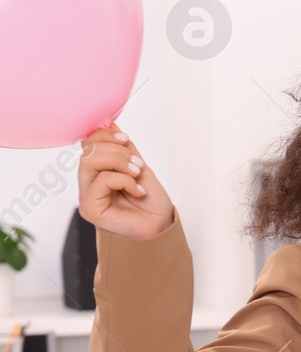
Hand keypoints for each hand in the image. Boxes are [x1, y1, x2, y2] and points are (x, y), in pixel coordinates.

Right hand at [77, 121, 174, 239]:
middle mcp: (88, 183)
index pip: (87, 144)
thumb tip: (111, 124)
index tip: (125, 138)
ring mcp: (86, 196)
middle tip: (137, 165)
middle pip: (88, 151)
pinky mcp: (89, 208)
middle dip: (117, 151)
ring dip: (120, 162)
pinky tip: (137, 191)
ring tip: (137, 174)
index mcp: (97, 172)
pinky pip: (102, 180)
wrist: (162, 227)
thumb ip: (124, 149)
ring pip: (90, 161)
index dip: (104, 135)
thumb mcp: (139, 168)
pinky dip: (124, 180)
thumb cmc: (151, 202)